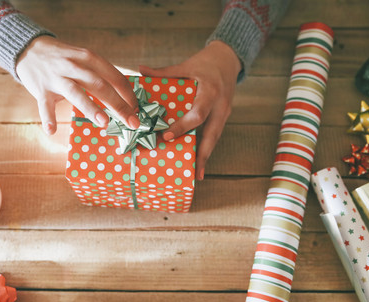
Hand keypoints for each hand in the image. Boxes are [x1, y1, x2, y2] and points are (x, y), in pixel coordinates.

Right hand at [16, 36, 138, 134]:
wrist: (29, 48)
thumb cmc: (64, 59)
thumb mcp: (85, 58)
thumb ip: (101, 75)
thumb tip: (124, 97)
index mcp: (89, 58)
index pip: (114, 76)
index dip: (128, 94)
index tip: (137, 109)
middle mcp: (74, 66)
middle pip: (100, 85)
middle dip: (118, 105)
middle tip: (132, 122)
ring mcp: (57, 78)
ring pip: (76, 93)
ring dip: (91, 108)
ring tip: (104, 122)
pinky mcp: (41, 89)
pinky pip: (45, 105)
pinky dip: (48, 118)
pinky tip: (52, 131)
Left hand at [139, 40, 240, 179]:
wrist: (228, 59)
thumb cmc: (205, 63)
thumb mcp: (186, 65)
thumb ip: (164, 72)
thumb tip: (140, 70)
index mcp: (210, 91)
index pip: (197, 113)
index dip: (183, 126)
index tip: (166, 136)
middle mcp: (220, 105)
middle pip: (212, 133)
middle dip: (202, 152)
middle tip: (192, 170)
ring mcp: (225, 112)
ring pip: (215, 137)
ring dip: (206, 156)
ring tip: (197, 174)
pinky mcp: (224, 117)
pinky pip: (215, 134)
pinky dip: (207, 148)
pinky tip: (199, 162)